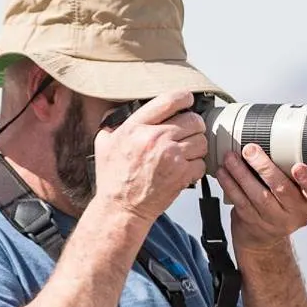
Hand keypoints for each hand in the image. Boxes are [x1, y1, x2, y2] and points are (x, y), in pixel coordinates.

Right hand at [91, 89, 206, 224]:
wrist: (121, 209)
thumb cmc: (113, 179)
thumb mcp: (103, 145)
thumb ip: (112, 124)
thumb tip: (117, 110)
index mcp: (136, 127)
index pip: (169, 100)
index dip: (184, 97)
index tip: (188, 100)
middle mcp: (154, 138)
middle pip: (193, 120)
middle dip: (194, 126)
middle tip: (188, 133)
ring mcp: (170, 156)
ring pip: (201, 141)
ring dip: (196, 147)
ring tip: (185, 154)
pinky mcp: (181, 174)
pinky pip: (202, 162)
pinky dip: (196, 167)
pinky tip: (184, 170)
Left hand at [215, 144, 306, 252]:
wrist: (264, 239)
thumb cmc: (282, 205)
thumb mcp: (296, 192)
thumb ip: (291, 173)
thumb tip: (274, 136)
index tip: (298, 167)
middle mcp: (295, 213)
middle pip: (281, 189)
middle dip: (264, 167)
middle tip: (250, 150)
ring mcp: (273, 220)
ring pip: (257, 195)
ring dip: (241, 174)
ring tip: (231, 157)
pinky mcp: (253, 222)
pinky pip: (240, 202)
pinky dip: (230, 185)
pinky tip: (223, 172)